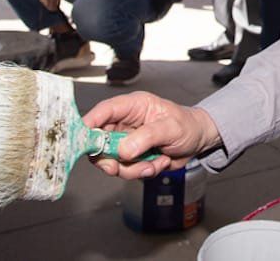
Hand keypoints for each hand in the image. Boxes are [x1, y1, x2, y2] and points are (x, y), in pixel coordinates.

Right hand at [83, 92, 221, 179]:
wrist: (198, 141)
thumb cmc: (187, 125)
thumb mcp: (171, 127)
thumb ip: (147, 136)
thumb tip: (123, 150)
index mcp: (132, 106)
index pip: (104, 111)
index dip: (89, 123)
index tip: (81, 138)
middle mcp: (125, 123)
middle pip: (99, 141)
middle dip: (108, 158)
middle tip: (117, 167)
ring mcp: (127, 142)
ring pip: (111, 161)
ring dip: (132, 168)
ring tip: (154, 163)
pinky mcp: (132, 158)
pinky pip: (126, 170)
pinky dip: (141, 172)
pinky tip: (158, 163)